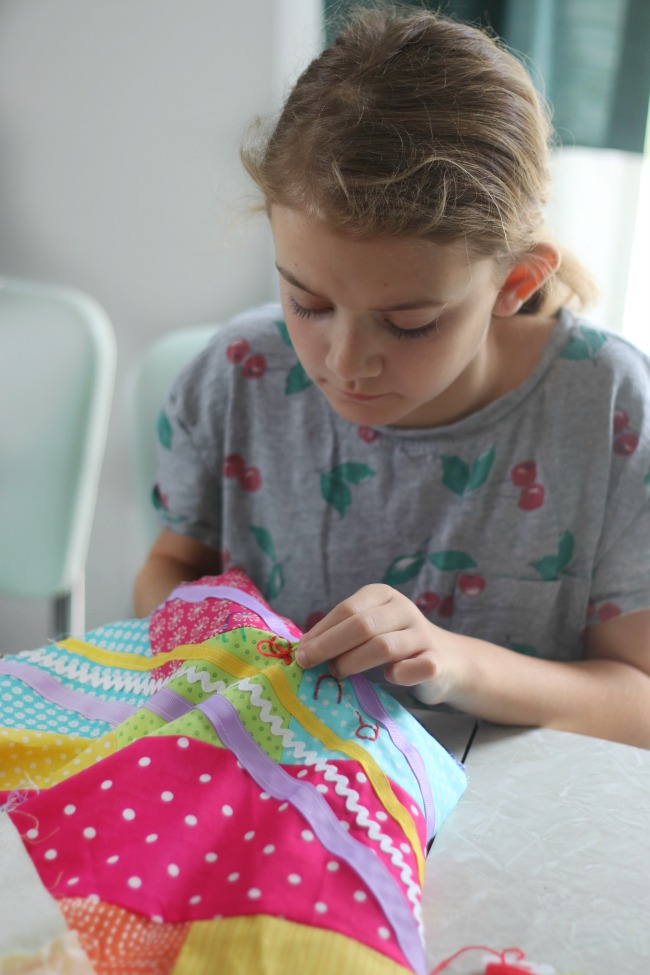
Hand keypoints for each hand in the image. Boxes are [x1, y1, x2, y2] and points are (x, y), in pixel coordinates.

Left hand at [295, 584, 466, 705]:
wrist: (446, 661)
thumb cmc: (393, 643)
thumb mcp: (367, 629)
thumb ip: (340, 633)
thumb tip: (302, 649)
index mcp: (382, 595)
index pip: (346, 609)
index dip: (321, 631)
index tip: (300, 652)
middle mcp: (403, 609)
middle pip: (362, 625)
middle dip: (329, 646)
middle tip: (309, 664)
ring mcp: (422, 634)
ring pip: (383, 646)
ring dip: (353, 662)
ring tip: (337, 674)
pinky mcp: (437, 661)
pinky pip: (417, 667)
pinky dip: (399, 674)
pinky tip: (389, 678)